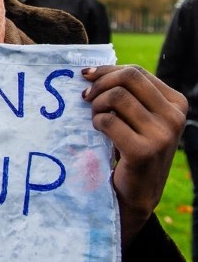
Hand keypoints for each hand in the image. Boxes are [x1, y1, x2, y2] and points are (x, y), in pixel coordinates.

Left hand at [82, 65, 186, 246]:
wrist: (137, 191)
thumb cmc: (131, 146)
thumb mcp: (138, 117)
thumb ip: (128, 94)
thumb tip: (90, 71)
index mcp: (176, 103)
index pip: (137, 72)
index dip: (106, 71)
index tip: (85, 76)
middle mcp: (175, 116)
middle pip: (129, 78)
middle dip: (100, 83)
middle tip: (85, 97)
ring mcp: (162, 134)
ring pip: (117, 96)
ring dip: (96, 105)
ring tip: (95, 117)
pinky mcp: (144, 151)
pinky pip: (108, 121)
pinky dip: (96, 122)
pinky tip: (98, 132)